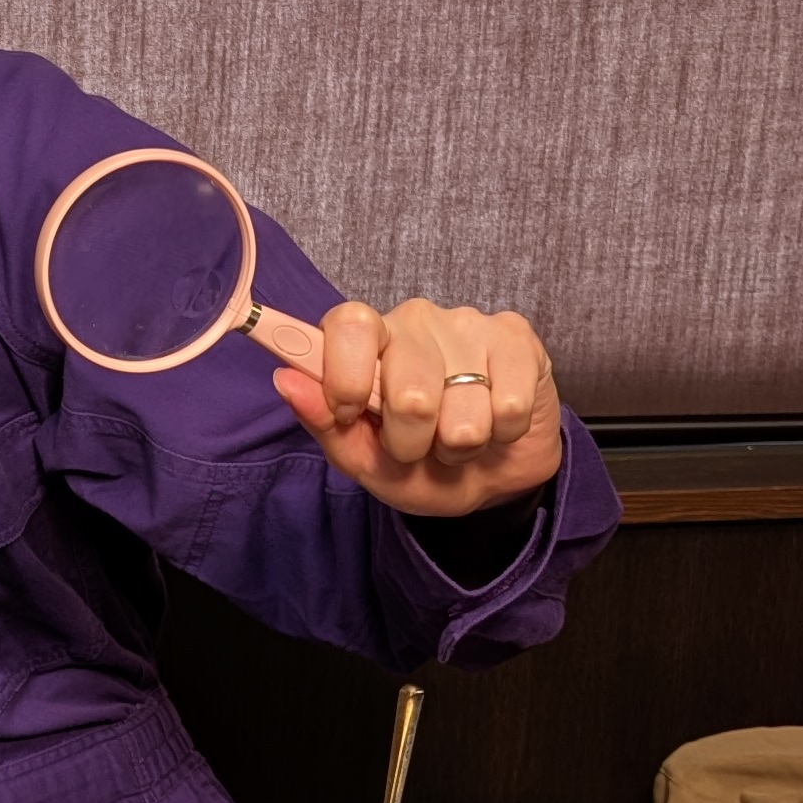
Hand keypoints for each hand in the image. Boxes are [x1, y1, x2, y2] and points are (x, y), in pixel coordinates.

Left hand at [272, 298, 565, 519]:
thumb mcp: (364, 460)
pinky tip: (498, 424)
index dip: (347, 376)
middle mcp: (416, 321)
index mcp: (369, 341)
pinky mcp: (517, 339)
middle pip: (409, 388)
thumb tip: (285, 378)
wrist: (490, 481)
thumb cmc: (420, 465)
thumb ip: (324, 423)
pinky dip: (503, 432)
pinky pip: (511, 402)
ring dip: (461, 443)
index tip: (352, 414)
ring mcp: (469, 324)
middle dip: (413, 439)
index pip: (348, 324)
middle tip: (419, 445)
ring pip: (465, 404)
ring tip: (460, 437)